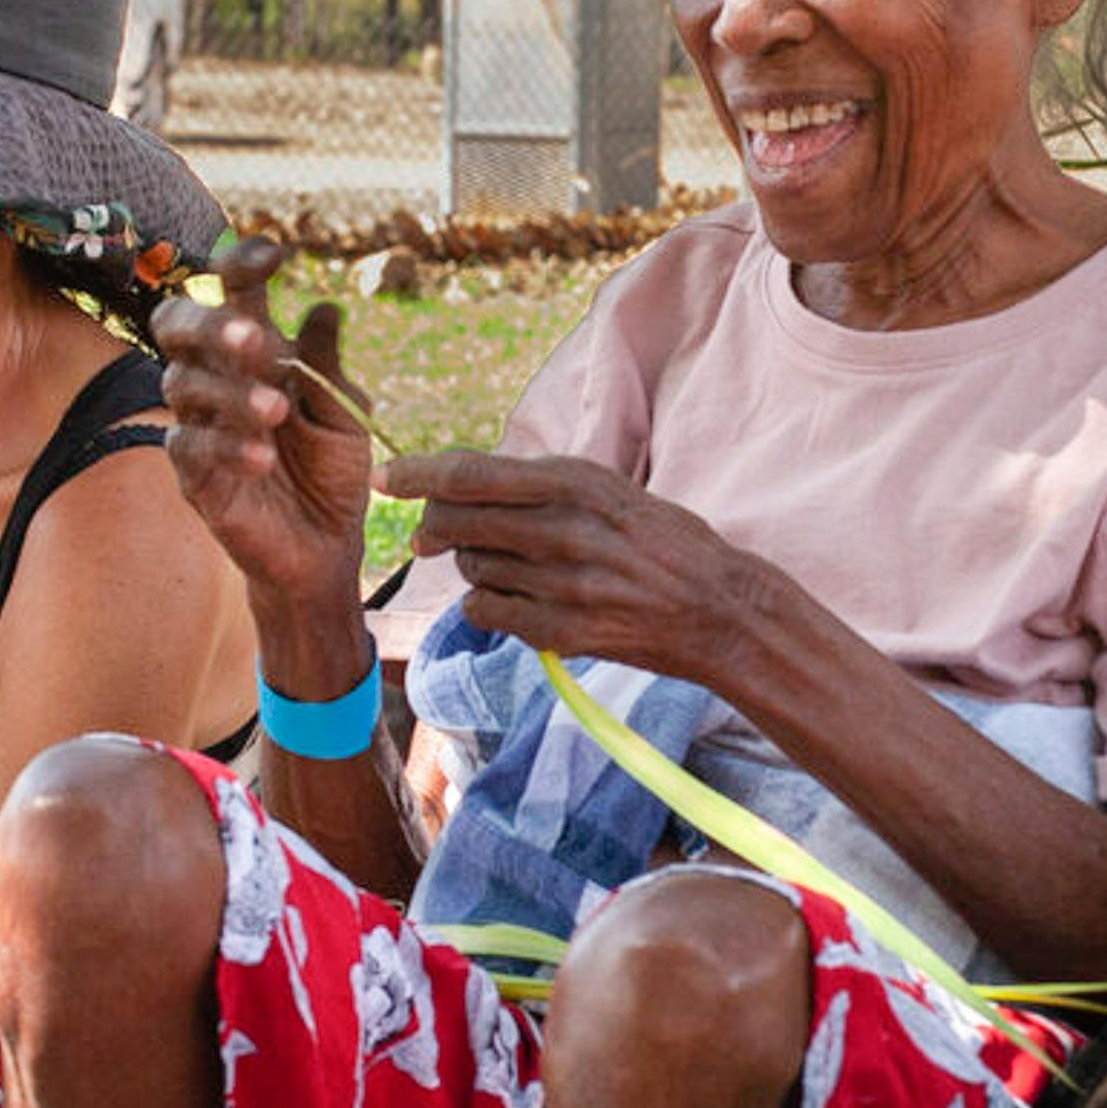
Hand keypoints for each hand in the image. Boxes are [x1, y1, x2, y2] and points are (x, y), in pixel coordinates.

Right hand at [155, 235, 372, 614]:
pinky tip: (261, 458)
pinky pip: (190, 449)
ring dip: (232, 395)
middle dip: (210, 324)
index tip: (275, 255)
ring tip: (277, 413)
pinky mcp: (193, 476)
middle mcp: (216, 379)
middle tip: (255, 337)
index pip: (230, 292)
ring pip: (185, 387)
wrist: (325, 548)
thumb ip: (327, 366)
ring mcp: (198, 426)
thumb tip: (324, 307)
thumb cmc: (332, 472)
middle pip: (177, 327)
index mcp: (255, 353)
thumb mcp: (343, 414)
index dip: (241, 266)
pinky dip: (225, 448)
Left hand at [396, 451, 772, 681]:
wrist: (719, 609)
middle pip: (457, 524)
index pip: (473, 475)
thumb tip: (459, 482)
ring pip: (470, 570)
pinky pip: (487, 613)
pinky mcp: (561, 632)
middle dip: (433, 529)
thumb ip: (541, 485)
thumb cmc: (663, 542)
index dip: (420, 475)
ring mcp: (562, 585)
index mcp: (577, 483)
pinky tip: (519, 601)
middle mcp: (564, 530)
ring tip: (511, 568)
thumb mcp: (610, 491)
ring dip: (473, 567)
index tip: (387, 478)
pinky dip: (489, 606)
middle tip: (433, 537)